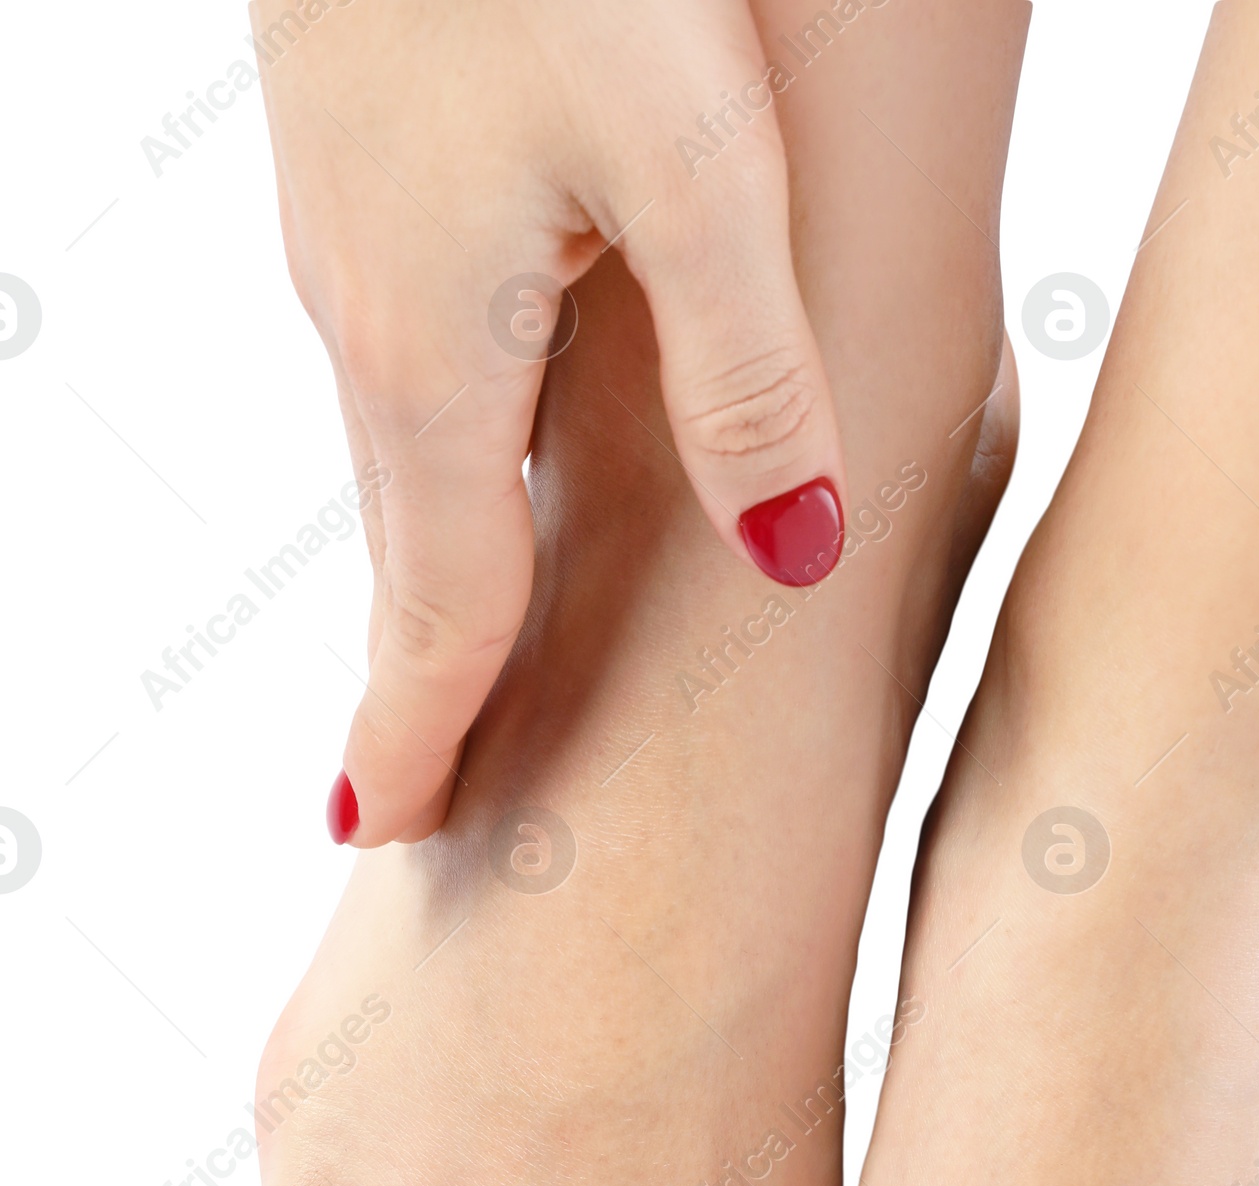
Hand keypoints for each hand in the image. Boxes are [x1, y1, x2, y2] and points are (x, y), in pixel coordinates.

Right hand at [253, 0, 846, 843]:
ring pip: (402, 460)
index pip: (434, 613)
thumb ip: (748, 370)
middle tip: (418, 792)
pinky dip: (434, 459)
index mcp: (436, 359)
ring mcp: (353, 241)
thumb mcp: (694, 159)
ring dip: (425, 574)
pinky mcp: (370, 164)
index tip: (395, 841)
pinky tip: (474, 456)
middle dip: (416, 681)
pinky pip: (407, 369)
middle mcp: (367, 322)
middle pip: (406, 554)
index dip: (418, 740)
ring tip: (458, 666)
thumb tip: (793, 556)